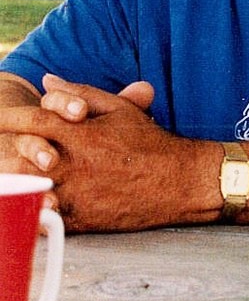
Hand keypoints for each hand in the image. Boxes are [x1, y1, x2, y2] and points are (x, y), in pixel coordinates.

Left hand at [0, 76, 202, 231]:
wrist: (178, 181)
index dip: (10, 117)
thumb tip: (48, 81)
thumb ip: (79, 93)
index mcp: (80, 134)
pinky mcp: (82, 219)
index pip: (33, 120)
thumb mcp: (117, 110)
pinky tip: (38, 201)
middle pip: (24, 155)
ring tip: (16, 177)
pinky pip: (47, 217)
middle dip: (12, 151)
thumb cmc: (150, 142)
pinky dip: (36, 209)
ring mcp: (76, 194)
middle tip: (7, 151)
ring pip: (30, 188)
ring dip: (20, 181)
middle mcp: (73, 164)